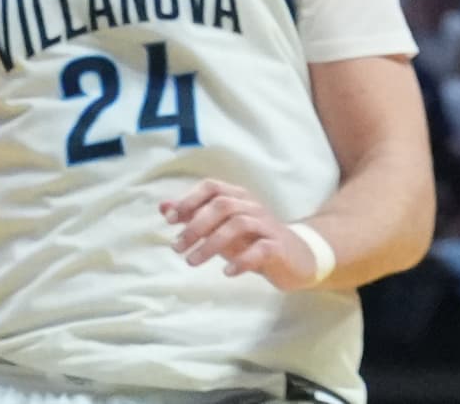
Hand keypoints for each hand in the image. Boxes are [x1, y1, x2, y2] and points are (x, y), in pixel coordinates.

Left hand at [163, 178, 325, 289]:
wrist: (296, 256)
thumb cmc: (252, 240)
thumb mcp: (221, 228)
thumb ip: (194, 216)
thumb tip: (163, 207)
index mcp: (238, 198)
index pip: (212, 187)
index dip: (189, 200)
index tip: (169, 221)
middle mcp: (253, 207)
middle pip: (223, 205)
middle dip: (196, 225)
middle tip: (176, 248)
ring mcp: (267, 226)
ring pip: (239, 224)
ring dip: (211, 243)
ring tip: (192, 262)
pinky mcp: (279, 247)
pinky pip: (261, 249)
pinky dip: (242, 260)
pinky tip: (227, 272)